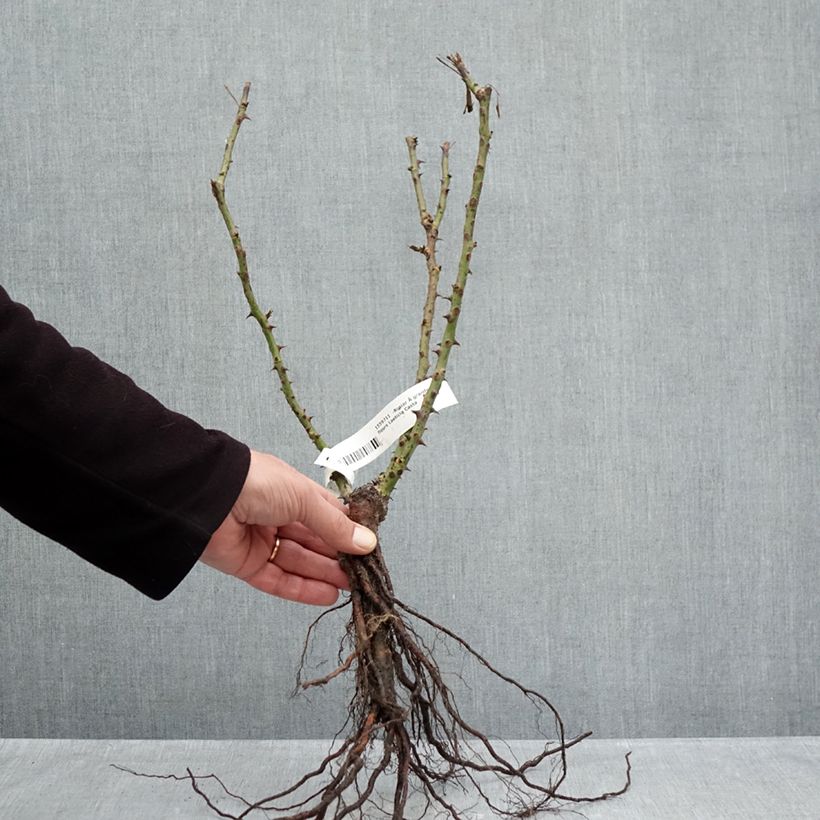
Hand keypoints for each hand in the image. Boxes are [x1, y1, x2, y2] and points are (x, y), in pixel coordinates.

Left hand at [199, 449, 375, 604]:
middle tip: (363, 574)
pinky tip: (326, 595)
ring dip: (325, 574)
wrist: (206, 496)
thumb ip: (335, 526)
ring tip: (351, 587)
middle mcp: (278, 515)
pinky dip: (302, 588)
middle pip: (315, 541)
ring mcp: (262, 540)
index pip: (327, 514)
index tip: (369, 547)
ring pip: (299, 562)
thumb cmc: (257, 483)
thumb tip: (367, 543)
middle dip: (338, 557)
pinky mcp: (247, 564)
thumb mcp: (304, 499)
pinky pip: (279, 580)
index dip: (348, 531)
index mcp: (293, 492)